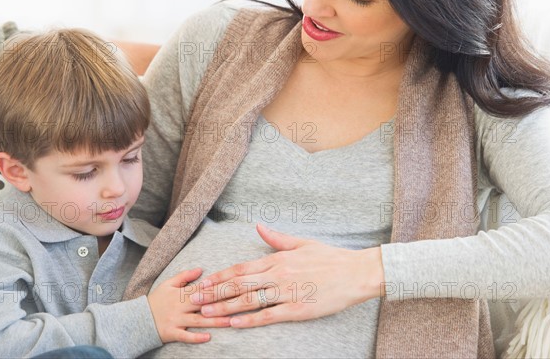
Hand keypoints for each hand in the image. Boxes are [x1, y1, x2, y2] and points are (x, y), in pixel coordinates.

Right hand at [147, 268, 230, 342]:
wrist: (138, 318)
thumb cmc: (156, 300)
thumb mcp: (168, 284)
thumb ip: (185, 276)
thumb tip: (201, 269)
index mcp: (181, 293)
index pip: (202, 289)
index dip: (217, 287)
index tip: (233, 286)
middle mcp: (180, 306)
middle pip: (203, 304)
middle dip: (220, 303)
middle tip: (238, 303)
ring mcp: (176, 320)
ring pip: (198, 321)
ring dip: (214, 321)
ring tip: (229, 321)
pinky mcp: (172, 333)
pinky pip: (185, 336)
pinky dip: (196, 337)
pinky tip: (208, 337)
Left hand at [190, 224, 385, 327]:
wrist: (356, 273)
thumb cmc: (330, 258)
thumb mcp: (302, 243)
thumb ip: (277, 239)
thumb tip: (258, 227)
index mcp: (278, 259)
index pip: (242, 269)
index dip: (220, 276)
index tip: (202, 281)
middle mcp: (278, 275)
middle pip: (239, 285)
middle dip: (214, 292)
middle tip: (193, 299)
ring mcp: (287, 293)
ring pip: (249, 301)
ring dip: (225, 307)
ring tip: (206, 313)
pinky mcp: (297, 309)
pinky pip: (268, 316)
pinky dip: (249, 320)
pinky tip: (234, 323)